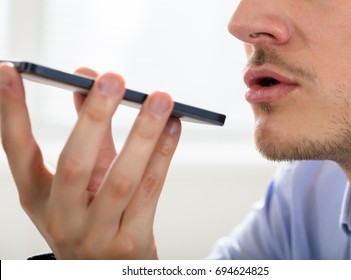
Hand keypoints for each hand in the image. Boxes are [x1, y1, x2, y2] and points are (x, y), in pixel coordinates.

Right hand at [0, 63, 180, 258]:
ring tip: (160, 99)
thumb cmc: (90, 217)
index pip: (18, 151)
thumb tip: (89, 80)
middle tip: (113, 79)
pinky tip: (173, 127)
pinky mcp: (131, 243)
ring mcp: (97, 235)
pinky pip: (150, 192)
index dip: (12, 113)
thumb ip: (89, 132)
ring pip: (122, 180)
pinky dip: (163, 155)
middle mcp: (62, 218)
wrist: (105, 273)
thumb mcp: (80, 181)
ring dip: (143, 135)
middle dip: (94, 119)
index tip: (10, 72)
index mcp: (39, 198)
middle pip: (75, 165)